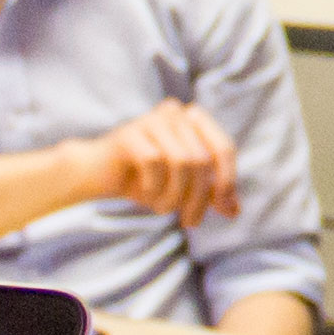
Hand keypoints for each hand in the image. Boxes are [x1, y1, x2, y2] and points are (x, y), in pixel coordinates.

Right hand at [84, 100, 241, 226]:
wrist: (98, 175)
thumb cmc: (144, 179)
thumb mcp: (183, 188)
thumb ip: (210, 194)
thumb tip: (235, 211)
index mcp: (193, 119)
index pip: (224, 148)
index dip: (226, 181)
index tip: (222, 209)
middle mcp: (175, 112)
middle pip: (202, 160)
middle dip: (198, 197)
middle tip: (189, 222)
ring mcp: (152, 120)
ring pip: (182, 162)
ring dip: (174, 196)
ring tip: (163, 209)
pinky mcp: (130, 133)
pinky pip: (155, 162)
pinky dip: (154, 187)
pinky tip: (145, 193)